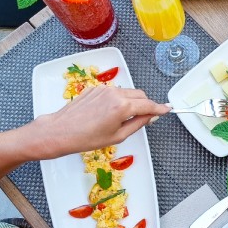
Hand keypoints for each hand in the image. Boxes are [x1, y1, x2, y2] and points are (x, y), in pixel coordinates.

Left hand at [31, 86, 170, 157]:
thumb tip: (149, 117)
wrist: (59, 131)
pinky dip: (118, 99)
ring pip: (128, 92)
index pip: (148, 105)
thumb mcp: (117, 136)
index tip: (167, 109)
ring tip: (124, 117)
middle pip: (140, 95)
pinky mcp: (95, 88)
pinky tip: (109, 112)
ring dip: (132, 101)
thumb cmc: (86, 138)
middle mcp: (115, 93)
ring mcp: (104, 89)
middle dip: (146, 104)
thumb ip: (137, 124)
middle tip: (146, 117)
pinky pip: (114, 92)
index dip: (160, 108)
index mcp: (123, 106)